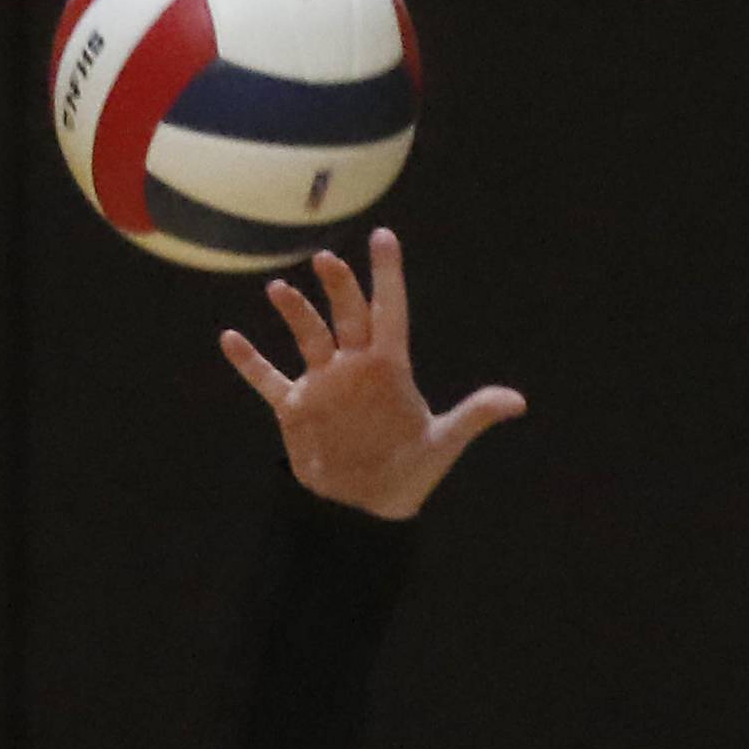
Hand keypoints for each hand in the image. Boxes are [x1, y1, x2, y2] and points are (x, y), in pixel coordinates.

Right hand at [219, 228, 525, 519]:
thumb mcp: (443, 444)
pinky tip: (230, 339)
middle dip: (339, 286)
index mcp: (390, 367)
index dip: (388, 275)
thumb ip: (474, 416)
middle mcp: (355, 366)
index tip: (383, 236)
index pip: (390, 310)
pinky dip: (249, 361)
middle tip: (328, 260)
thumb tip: (518, 402)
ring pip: (307, 336)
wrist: (364, 511)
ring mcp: (324, 384)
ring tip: (280, 290)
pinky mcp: (296, 408)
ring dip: (295, 312)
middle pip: (346, 313)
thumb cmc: (409, 475)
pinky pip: (268, 378)